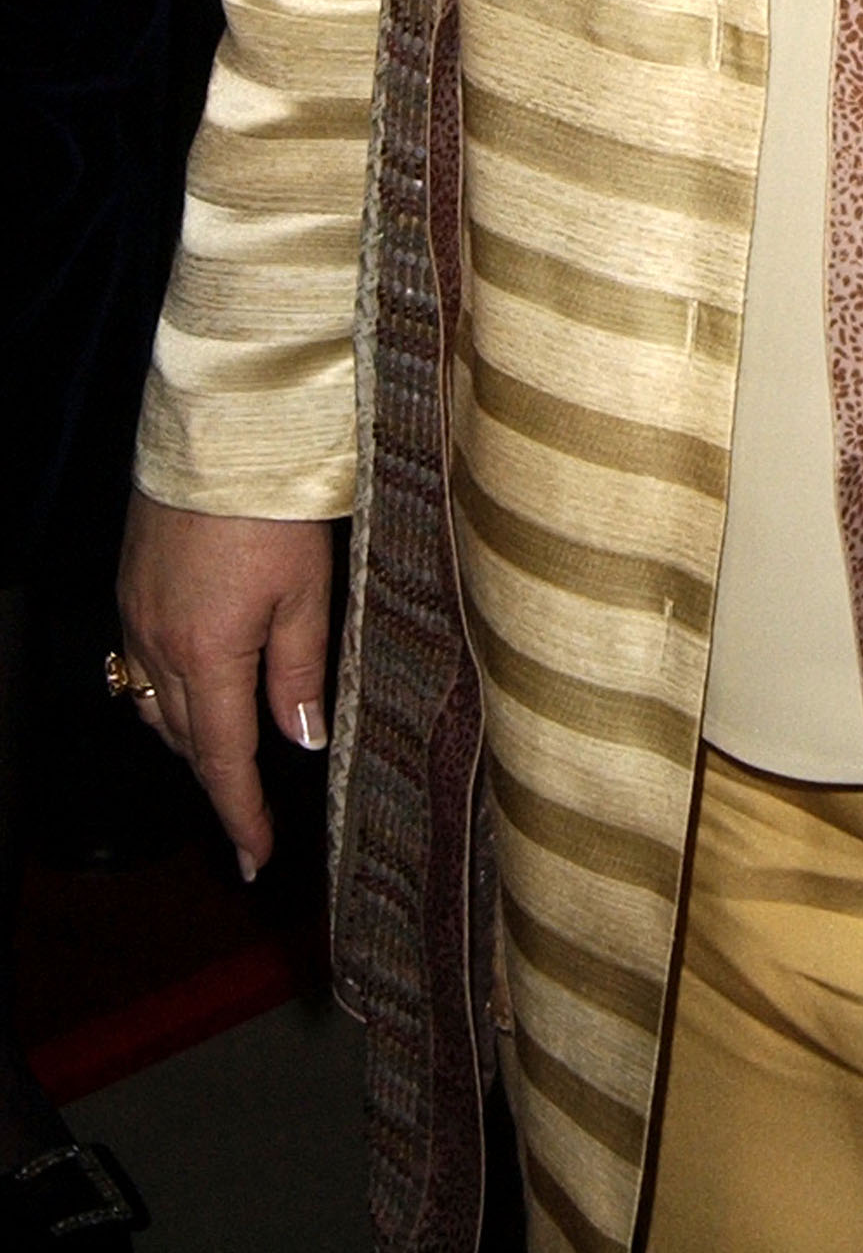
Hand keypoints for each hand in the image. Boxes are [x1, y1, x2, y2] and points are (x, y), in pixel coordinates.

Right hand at [116, 491, 335, 879]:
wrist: (218, 429)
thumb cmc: (273, 504)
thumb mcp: (308, 590)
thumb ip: (301, 670)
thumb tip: (302, 741)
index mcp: (208, 655)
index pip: (222, 758)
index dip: (241, 813)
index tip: (254, 857)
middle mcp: (159, 644)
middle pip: (183, 740)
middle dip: (215, 780)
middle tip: (249, 814)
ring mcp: (136, 614)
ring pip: (154, 706)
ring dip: (188, 739)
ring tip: (225, 759)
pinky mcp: (130, 584)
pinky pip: (139, 664)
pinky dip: (165, 693)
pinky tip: (193, 687)